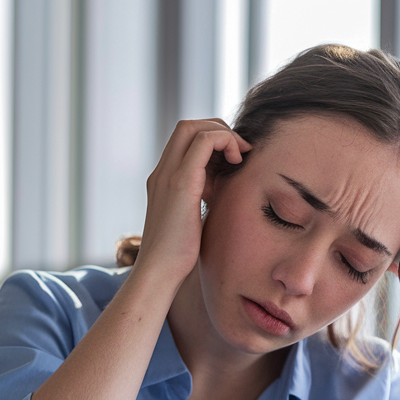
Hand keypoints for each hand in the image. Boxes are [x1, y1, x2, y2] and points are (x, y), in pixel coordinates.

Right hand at [134, 119, 251, 284]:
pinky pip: (204, 142)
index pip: (185, 140)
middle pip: (188, 126)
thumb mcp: (192, 220)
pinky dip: (225, 142)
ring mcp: (168, 174)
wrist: (159, 273)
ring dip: (224, 134)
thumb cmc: (177, 256)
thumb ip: (202, 202)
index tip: (232, 160)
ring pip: (194, 127)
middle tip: (240, 152)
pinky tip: (237, 163)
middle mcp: (162, 172)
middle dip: (219, 130)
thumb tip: (223, 197)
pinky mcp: (181, 182)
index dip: (212, 140)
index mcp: (164, 180)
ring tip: (241, 156)